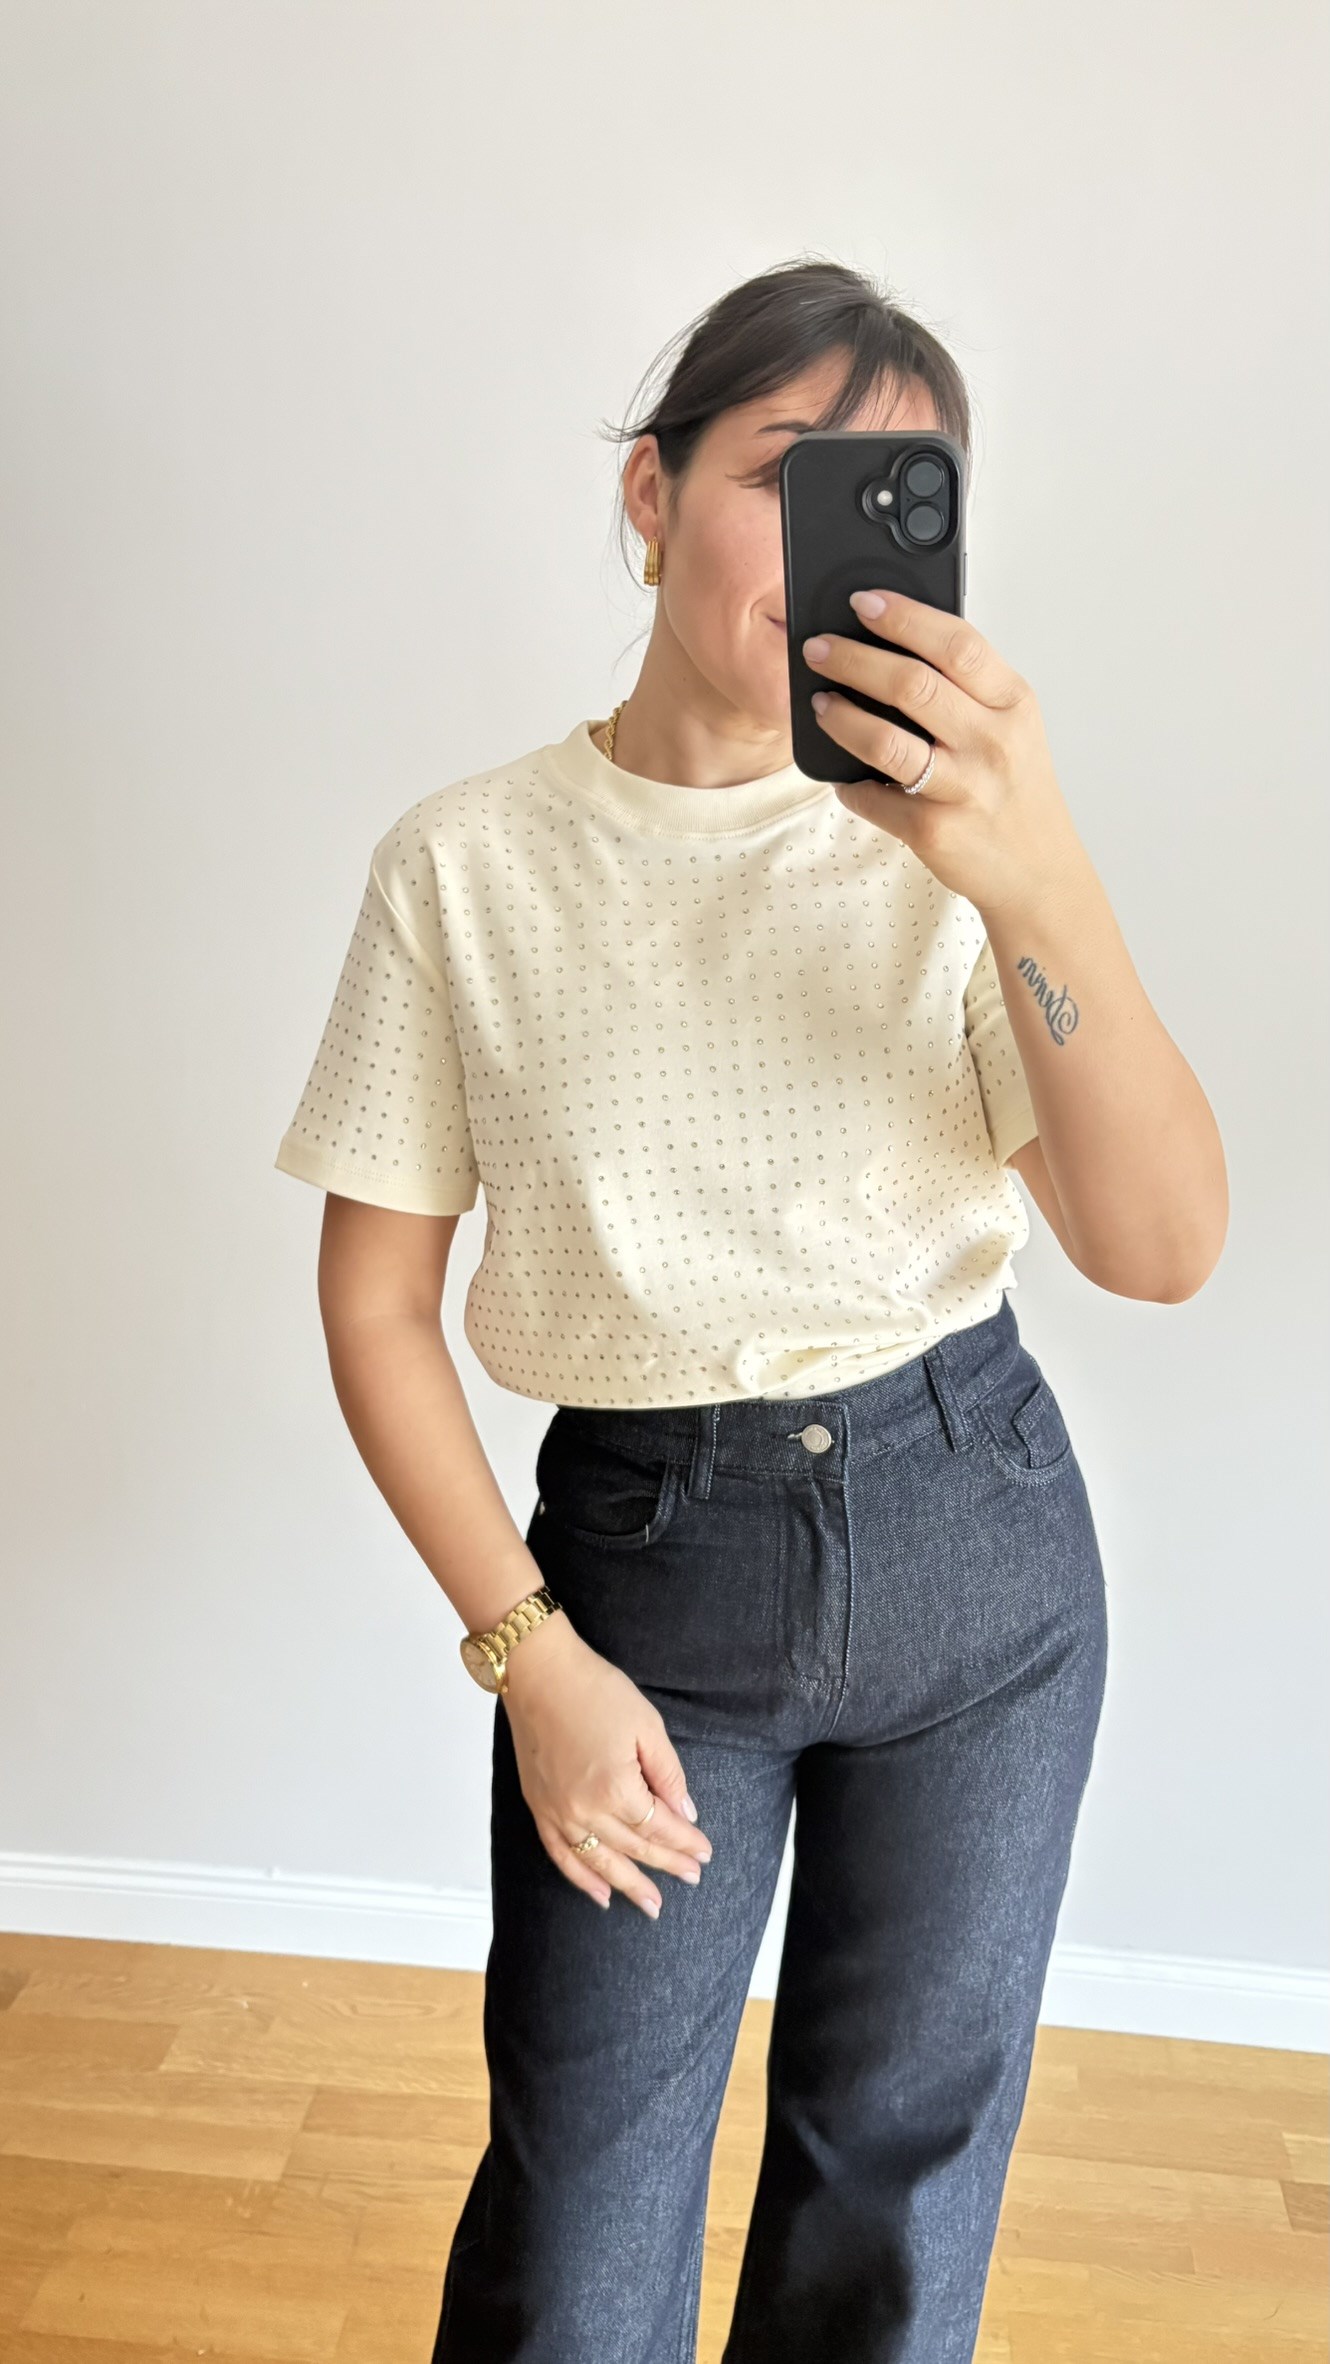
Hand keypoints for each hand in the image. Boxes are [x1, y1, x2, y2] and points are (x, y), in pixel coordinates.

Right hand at [500, 1611, 712, 1916]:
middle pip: (635, 1848)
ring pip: (599, 1862)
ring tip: (652, 1906)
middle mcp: (585, 1809)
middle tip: (692, 1877)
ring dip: (628, 1885)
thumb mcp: (646, 1725)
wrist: (538, 1673)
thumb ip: (668, 1774)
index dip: (685, 1841)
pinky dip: (582, 1879)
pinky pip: (561, 1855)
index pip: (660, 1827)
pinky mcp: (538, 1808)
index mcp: (616, 1788)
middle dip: (667, 1864)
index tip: (705, 1852)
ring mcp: (558, 1813)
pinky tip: (600, 1894)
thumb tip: (684, 1813)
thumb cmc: (594, 1690)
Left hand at [803, 587, 1087, 918]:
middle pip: (912, 684)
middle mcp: (993, 742)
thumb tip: (892, 641)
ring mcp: (965, 789)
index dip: (905, 617)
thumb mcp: (1011, 725)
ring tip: (820, 704)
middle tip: (817, 649)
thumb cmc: (1014, 787)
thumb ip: (968, 686)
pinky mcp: (936, 831)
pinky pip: (874, 798)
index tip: (863, 602)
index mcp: (1013, 703)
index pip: (957, 644)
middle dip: (853, 659)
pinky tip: (844, 778)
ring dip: (841, 717)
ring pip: (886, 742)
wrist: (1037, 869)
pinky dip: (850, 786)